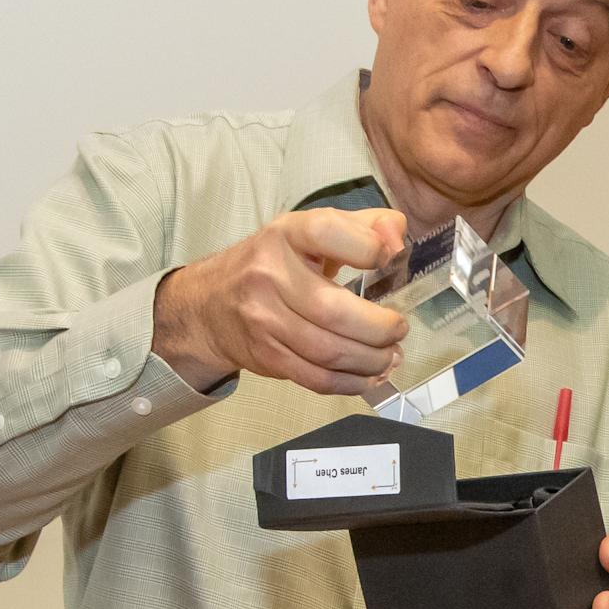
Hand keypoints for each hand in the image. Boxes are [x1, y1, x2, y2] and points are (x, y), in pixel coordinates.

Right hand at [152, 207, 409, 393]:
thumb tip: (397, 236)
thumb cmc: (274, 263)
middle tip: (398, 330)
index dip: (368, 247)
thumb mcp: (312, 231)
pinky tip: (370, 375)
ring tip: (390, 355)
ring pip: (329, 351)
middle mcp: (269, 274)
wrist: (210, 303)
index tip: (390, 259)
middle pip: (334, 310)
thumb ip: (364, 226)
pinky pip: (317, 378)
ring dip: (372, 359)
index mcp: (287, 235)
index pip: (327, 231)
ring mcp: (264, 319)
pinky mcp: (266, 355)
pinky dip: (352, 382)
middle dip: (380, 328)